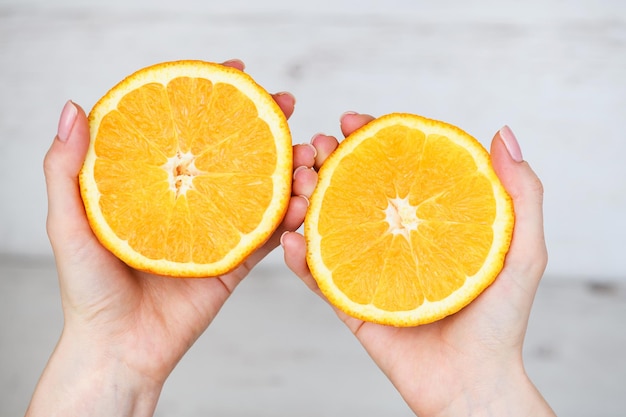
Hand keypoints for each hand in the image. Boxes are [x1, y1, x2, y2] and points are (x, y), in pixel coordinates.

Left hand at [27, 59, 317, 416]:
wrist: (120, 349)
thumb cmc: (87, 289)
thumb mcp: (67, 223)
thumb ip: (66, 168)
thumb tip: (72, 107)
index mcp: (154, 186)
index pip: (186, 129)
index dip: (211, 95)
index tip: (238, 69)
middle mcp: (187, 201)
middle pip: (231, 151)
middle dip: (265, 122)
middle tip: (287, 103)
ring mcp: (214, 229)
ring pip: (259, 189)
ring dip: (288, 167)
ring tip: (307, 154)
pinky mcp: (234, 262)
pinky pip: (267, 236)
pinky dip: (289, 217)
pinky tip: (304, 200)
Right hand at [282, 112, 555, 416]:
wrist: (472, 382)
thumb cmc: (502, 320)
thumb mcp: (524, 251)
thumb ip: (521, 194)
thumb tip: (504, 132)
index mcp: (426, 222)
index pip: (394, 169)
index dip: (371, 139)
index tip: (350, 120)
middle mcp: (394, 239)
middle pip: (352, 189)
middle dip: (326, 161)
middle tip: (312, 146)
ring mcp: (369, 269)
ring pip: (327, 227)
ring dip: (304, 200)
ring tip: (297, 183)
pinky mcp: (351, 302)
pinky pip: (319, 277)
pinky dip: (299, 259)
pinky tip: (290, 239)